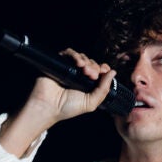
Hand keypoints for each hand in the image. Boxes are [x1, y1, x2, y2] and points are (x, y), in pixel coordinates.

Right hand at [0, 48, 117, 156]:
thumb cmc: (67, 107)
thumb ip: (103, 89)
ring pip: (82, 57)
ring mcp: (69, 69)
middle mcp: (79, 75)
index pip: (99, 72)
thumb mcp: (91, 102)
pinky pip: (69, 53)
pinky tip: (78, 64)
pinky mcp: (60, 62)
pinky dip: (76, 55)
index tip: (104, 71)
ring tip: (85, 71)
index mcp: (87, 84)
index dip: (103, 70)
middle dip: (94, 67)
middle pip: (92, 63)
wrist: (48, 106)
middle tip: (92, 75)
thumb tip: (113, 72)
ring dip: (87, 61)